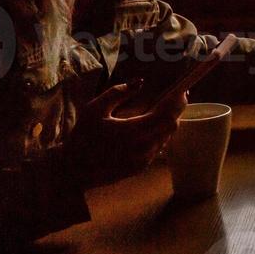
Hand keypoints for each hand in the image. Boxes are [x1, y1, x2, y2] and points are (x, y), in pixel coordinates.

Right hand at [63, 82, 186, 189]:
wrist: (71, 171)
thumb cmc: (81, 138)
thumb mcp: (94, 110)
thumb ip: (118, 92)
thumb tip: (140, 82)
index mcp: (134, 132)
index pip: (167, 115)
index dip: (178, 102)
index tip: (183, 90)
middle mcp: (143, 148)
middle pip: (171, 126)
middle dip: (175, 111)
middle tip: (174, 97)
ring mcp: (143, 161)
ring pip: (165, 138)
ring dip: (166, 123)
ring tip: (161, 109)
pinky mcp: (140, 168)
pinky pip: (156, 148)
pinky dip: (157, 135)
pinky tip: (149, 127)